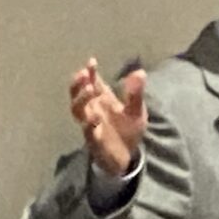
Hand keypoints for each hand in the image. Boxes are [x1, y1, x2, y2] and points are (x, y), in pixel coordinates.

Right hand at [68, 57, 147, 176]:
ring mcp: (91, 124)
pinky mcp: (94, 140)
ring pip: (77, 110)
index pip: (92, 82)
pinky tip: (95, 116)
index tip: (92, 62)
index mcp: (103, 100)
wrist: (128, 157)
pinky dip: (89, 123)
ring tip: (89, 89)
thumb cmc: (128, 130)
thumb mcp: (136, 110)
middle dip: (79, 83)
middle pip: (78, 94)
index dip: (90, 72)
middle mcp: (93, 109)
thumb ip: (136, 93)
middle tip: (84, 74)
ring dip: (81, 99)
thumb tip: (140, 72)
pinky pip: (88, 130)